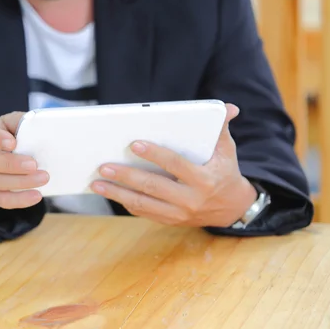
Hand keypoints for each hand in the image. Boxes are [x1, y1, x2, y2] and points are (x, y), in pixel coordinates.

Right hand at [0, 112, 48, 208]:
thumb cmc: (7, 137)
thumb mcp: (12, 124)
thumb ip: (22, 123)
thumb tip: (43, 128)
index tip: (13, 143)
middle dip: (12, 164)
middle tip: (33, 165)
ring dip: (21, 182)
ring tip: (42, 179)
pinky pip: (1, 199)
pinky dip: (19, 200)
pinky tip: (35, 196)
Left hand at [91, 104, 256, 227]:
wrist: (232, 208)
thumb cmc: (225, 173)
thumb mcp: (227, 151)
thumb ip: (221, 129)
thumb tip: (228, 107)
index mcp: (204, 179)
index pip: (175, 165)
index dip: (154, 154)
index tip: (134, 144)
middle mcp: (190, 199)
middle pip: (152, 186)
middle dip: (126, 176)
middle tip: (104, 166)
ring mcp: (179, 213)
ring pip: (143, 203)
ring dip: (117, 193)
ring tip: (97, 184)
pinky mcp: (170, 221)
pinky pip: (143, 212)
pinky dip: (125, 202)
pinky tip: (111, 193)